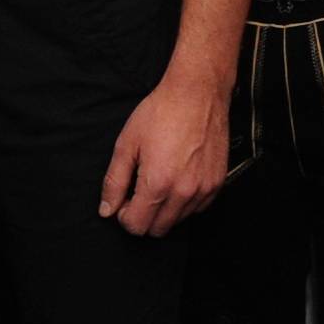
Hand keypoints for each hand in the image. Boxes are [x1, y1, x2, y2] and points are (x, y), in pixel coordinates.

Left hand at [99, 67, 229, 237]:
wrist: (197, 93)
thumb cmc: (161, 113)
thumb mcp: (126, 144)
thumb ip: (114, 182)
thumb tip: (106, 210)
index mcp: (158, 184)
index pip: (136, 226)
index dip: (124, 215)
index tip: (124, 198)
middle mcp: (183, 192)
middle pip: (157, 229)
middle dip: (143, 216)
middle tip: (139, 190)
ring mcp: (203, 189)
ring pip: (178, 221)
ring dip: (164, 210)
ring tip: (160, 180)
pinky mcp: (217, 183)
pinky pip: (197, 209)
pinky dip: (184, 202)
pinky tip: (178, 179)